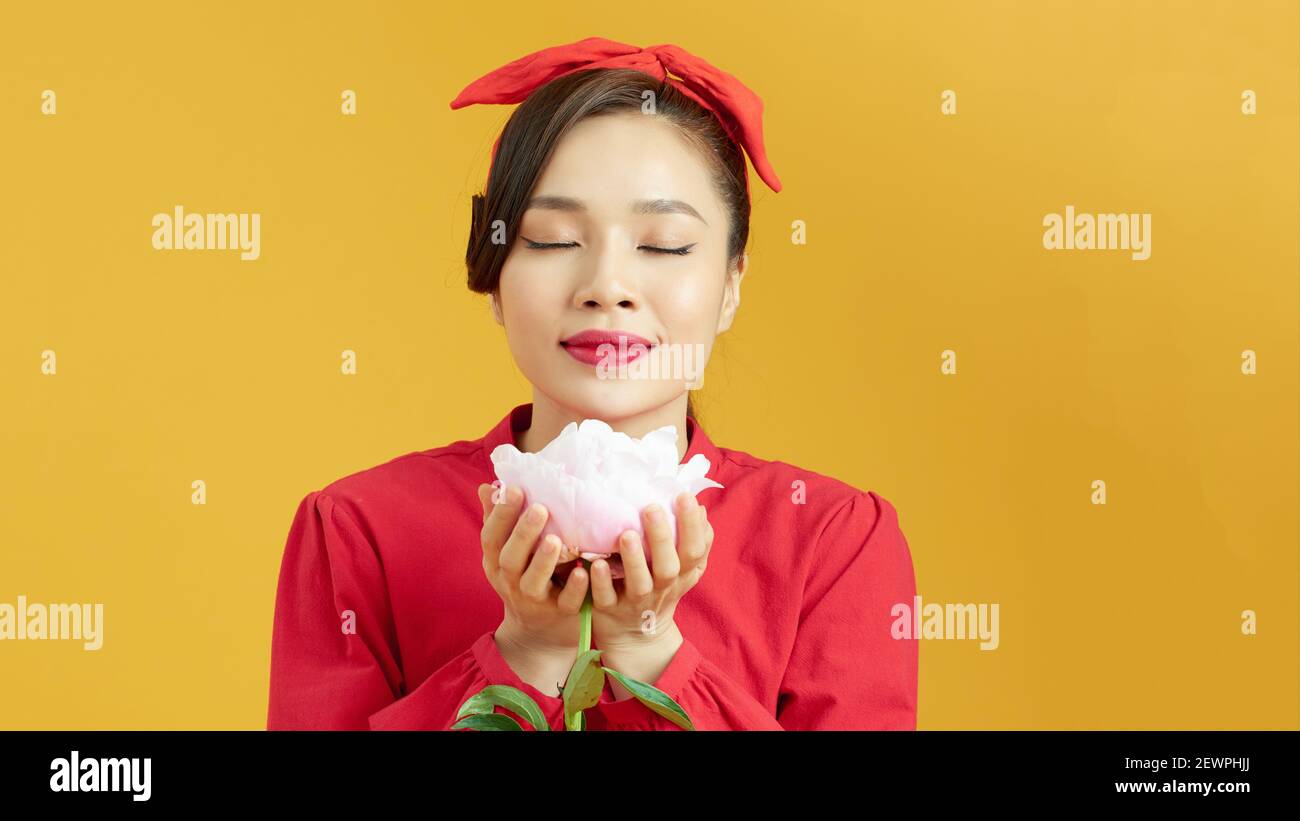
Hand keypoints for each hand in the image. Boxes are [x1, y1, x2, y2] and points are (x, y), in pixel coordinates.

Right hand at [477, 483, 589, 655]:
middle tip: (540, 508)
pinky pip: (566, 602)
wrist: (540, 633)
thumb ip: (500, 522)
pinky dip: (573, 588)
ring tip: (556, 539)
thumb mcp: (507, 554)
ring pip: (534, 582)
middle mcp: (511, 582)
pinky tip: (582, 572)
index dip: (500, 515)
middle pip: (510, 558)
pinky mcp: (560, 614)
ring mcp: (534, 600)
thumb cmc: (526, 579)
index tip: (515, 489)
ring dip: (544, 561)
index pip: (491, 538)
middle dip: (523, 533)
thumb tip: (487, 486)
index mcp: (497, 563)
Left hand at [588, 491, 712, 654]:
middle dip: (662, 538)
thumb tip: (699, 507)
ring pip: (639, 583)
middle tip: (652, 508)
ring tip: (627, 534)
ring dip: (634, 559)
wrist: (637, 635)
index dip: (691, 526)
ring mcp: (636, 600)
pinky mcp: (610, 609)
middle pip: (668, 566)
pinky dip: (603, 581)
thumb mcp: (684, 569)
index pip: (694, 550)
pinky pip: (607, 597)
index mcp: (682, 573)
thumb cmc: (661, 589)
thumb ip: (695, 540)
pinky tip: (598, 564)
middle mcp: (663, 587)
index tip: (684, 496)